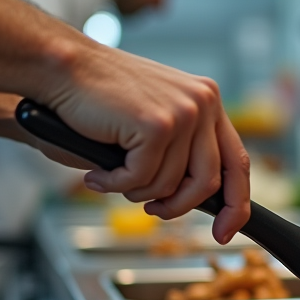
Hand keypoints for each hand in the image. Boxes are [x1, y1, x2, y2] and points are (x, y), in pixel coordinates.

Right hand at [42, 43, 249, 243]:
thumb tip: (200, 201)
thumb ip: (180, 154)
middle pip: (208, 181)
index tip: (224, 232)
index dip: (235, 205)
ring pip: (170, 184)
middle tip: (153, 211)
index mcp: (207, 101)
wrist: (62, 67)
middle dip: (179, 207)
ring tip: (110, 176)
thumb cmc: (98, 100)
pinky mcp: (156, 125)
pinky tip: (97, 172)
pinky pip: (141, 179)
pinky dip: (115, 184)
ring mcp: (183, 112)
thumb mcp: (155, 125)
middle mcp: (202, 103)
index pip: (237, 162)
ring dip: (136, 192)